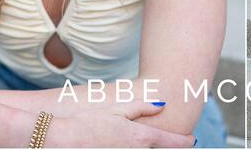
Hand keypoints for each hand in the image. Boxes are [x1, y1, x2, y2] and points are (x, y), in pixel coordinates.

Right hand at [49, 101, 194, 147]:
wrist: (59, 140)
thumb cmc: (86, 122)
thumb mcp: (117, 109)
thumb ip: (141, 107)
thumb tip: (161, 104)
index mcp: (140, 137)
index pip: (170, 142)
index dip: (183, 141)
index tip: (191, 140)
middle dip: (166, 147)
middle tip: (175, 142)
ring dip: (148, 149)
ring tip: (145, 141)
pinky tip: (126, 145)